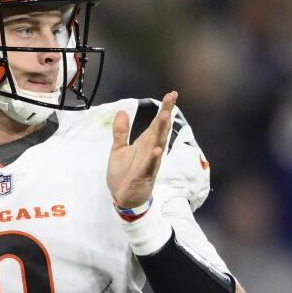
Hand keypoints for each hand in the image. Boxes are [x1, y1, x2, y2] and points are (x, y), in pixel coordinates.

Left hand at [107, 91, 176, 207]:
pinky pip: (150, 165)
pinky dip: (154, 158)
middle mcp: (150, 150)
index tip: (171, 94)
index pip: (156, 123)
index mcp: (145, 143)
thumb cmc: (124, 174)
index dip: (164, 108)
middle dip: (166, 114)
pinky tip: (158, 149)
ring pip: (158, 144)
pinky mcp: (144, 175)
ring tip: (165, 116)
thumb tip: (122, 111)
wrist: (123, 198)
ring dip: (161, 131)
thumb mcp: (119, 149)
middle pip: (160, 129)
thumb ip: (121, 131)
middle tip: (172, 98)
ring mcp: (149, 163)